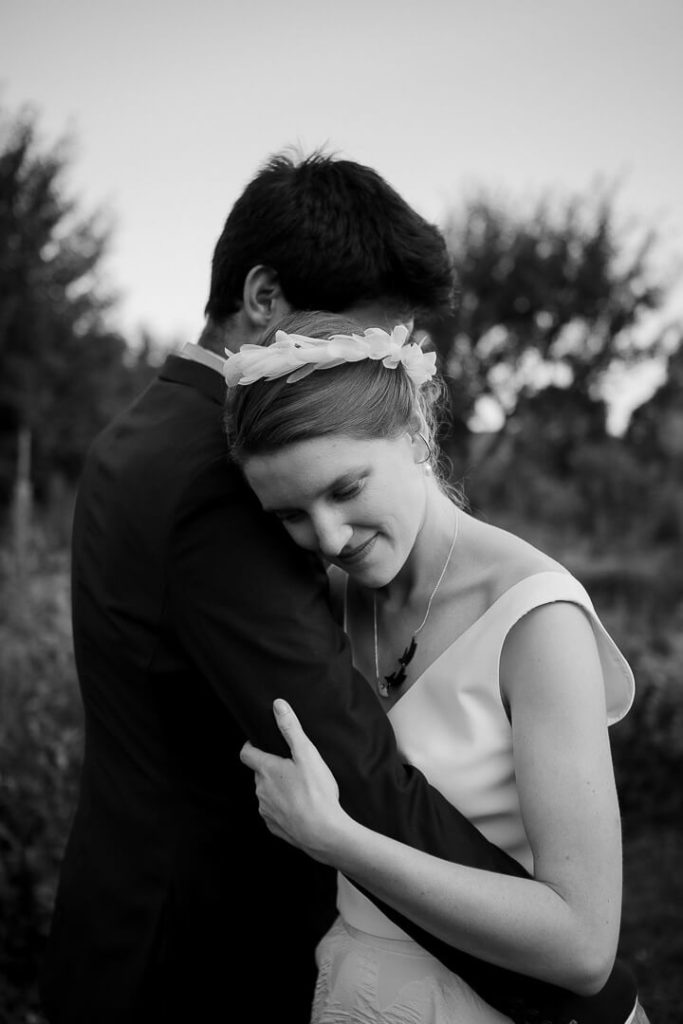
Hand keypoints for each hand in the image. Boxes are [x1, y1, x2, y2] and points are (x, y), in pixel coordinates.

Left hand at [239, 699, 349, 863]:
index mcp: (266, 770)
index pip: (246, 753)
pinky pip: (274, 812)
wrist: (323, 833)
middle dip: (271, 768)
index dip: (251, 746)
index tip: (259, 743)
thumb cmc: (316, 793)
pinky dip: (283, 808)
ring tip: (299, 788)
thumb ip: (291, 728)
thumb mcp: (306, 754)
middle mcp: (260, 790)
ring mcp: (266, 810)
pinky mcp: (274, 827)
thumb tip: (277, 705)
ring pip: (267, 794)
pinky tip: (300, 807)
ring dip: (277, 789)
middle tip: (291, 766)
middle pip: (259, 773)